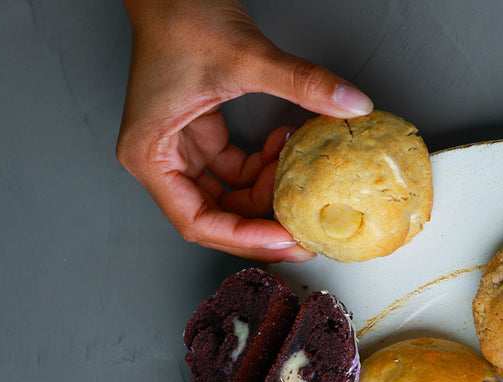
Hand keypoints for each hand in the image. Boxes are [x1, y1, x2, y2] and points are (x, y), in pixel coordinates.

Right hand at [116, 0, 371, 259]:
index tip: (286, 238)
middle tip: (305, 233)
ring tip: (298, 177)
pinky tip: (284, 144)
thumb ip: (302, 82)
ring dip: (266, 191)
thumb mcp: (246, 55)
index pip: (198, 221)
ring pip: (228, 196)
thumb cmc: (179, 14)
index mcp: (151, 154)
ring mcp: (179, 148)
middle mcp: (159, 159)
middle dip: (261, 223)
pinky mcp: (199, 135)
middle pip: (214, 216)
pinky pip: (235, 169)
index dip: (245, 236)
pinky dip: (263, 165)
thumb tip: (352, 104)